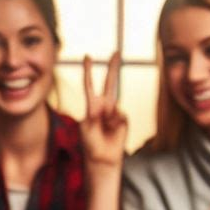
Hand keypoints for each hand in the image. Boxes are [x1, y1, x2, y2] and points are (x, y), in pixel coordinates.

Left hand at [79, 53, 127, 173]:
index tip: (88, 56)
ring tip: (103, 130)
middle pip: (109, 83)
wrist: (102, 158)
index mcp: (92, 106)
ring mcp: (115, 112)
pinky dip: (114, 123)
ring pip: (114, 103)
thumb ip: (96, 113)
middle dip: (113, 67)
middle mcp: (104, 106)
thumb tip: (112, 108)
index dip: (88, 71)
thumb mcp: (86, 127)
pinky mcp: (123, 119)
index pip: (90, 85)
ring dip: (107, 117)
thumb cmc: (90, 143)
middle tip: (116, 51)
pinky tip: (112, 132)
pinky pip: (120, 116)